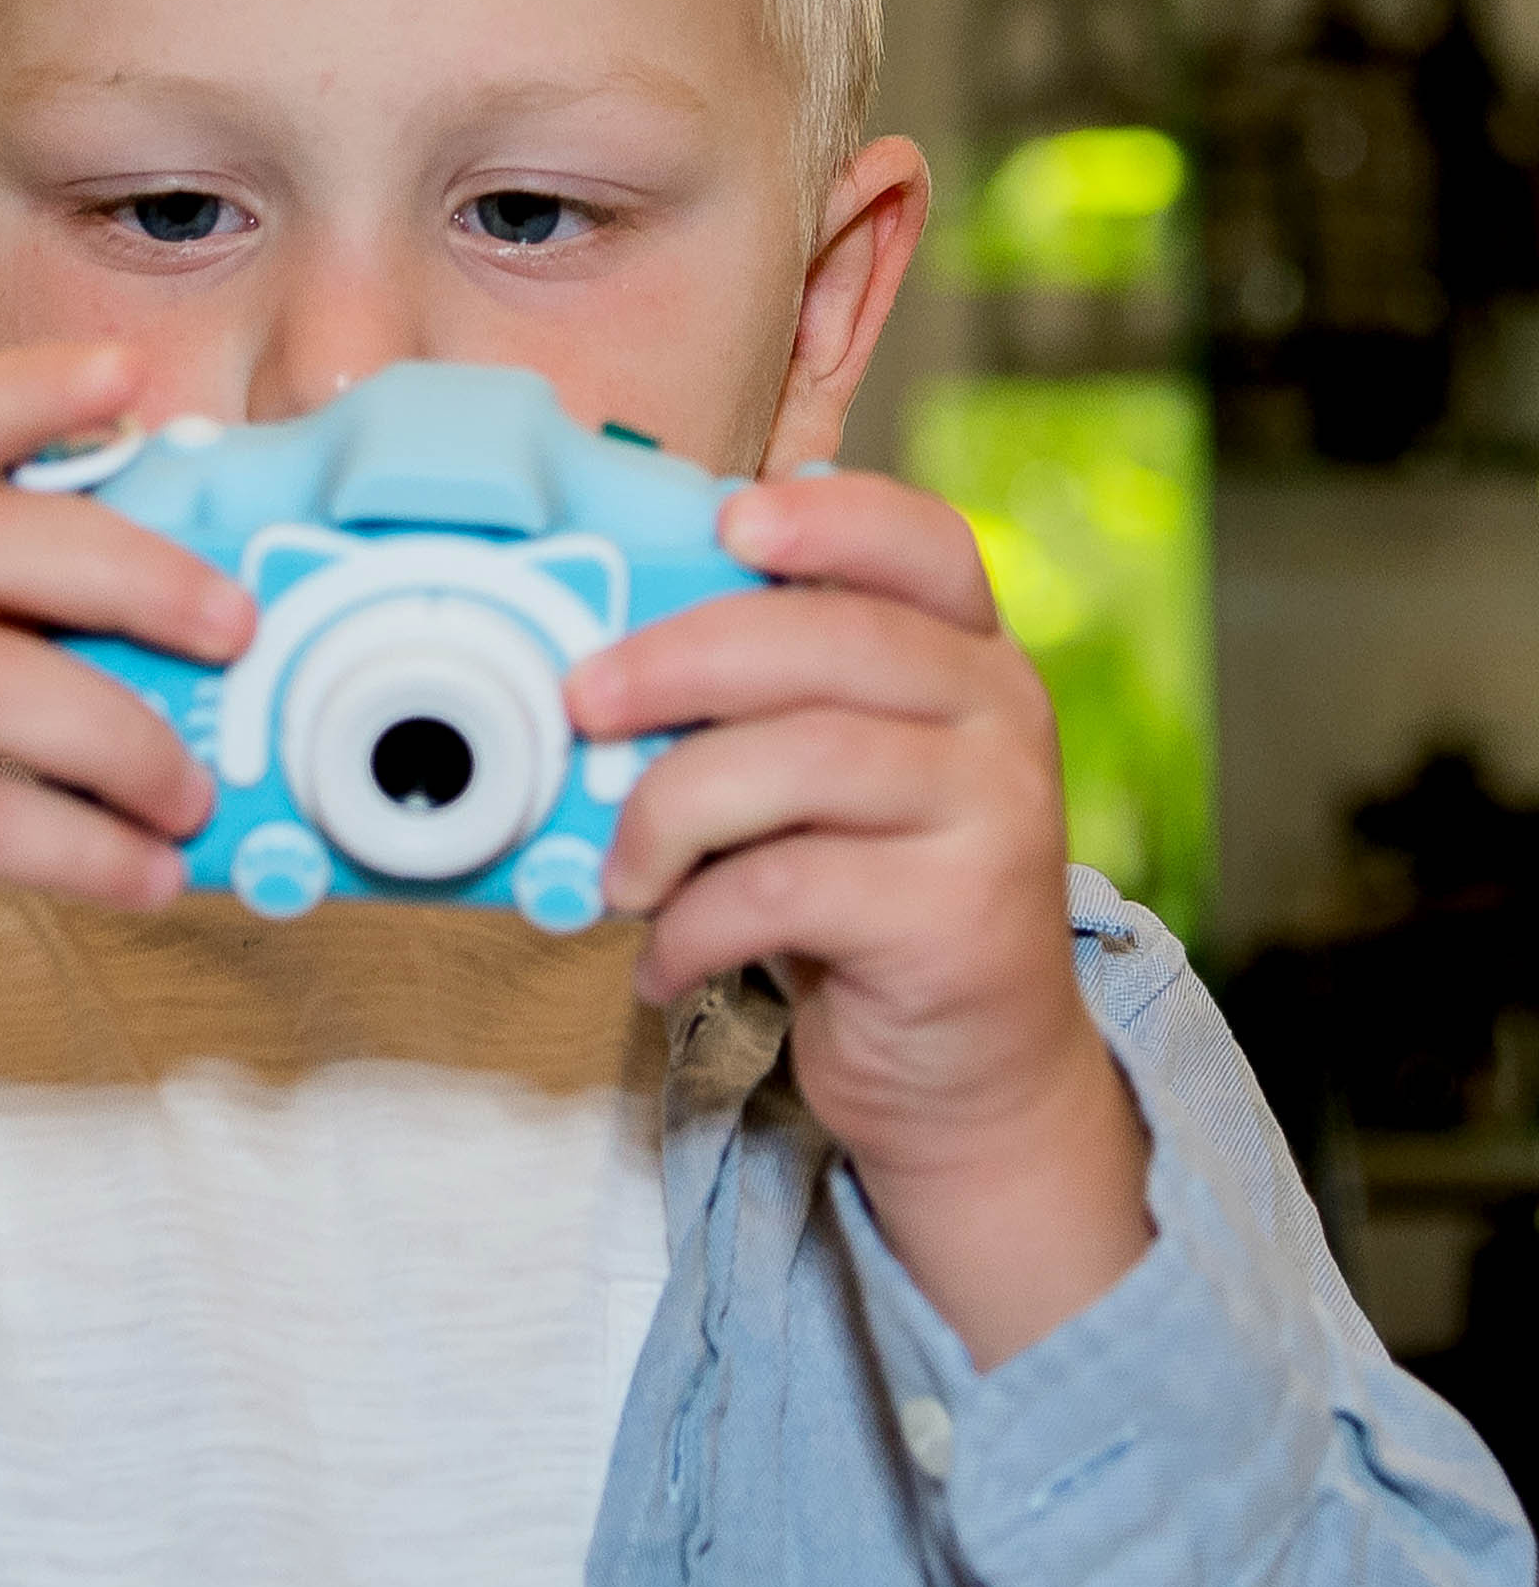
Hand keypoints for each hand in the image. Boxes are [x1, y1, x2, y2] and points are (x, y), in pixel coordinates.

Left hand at [565, 470, 1150, 1367]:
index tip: (726, 518)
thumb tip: (597, 663)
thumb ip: (766, 709)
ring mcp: (992, 815)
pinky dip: (693, 924)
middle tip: (584, 699)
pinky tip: (663, 959)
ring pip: (802, 760)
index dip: (829, 513)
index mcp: (970, 656)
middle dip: (681, 658)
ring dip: (671, 810)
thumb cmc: (869, 901)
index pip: (924, 543)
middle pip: (834, 640)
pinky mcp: (955, 918)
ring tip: (621, 875)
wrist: (972, 1073)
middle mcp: (1001, 716)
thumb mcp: (834, 781)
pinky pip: (785, 888)